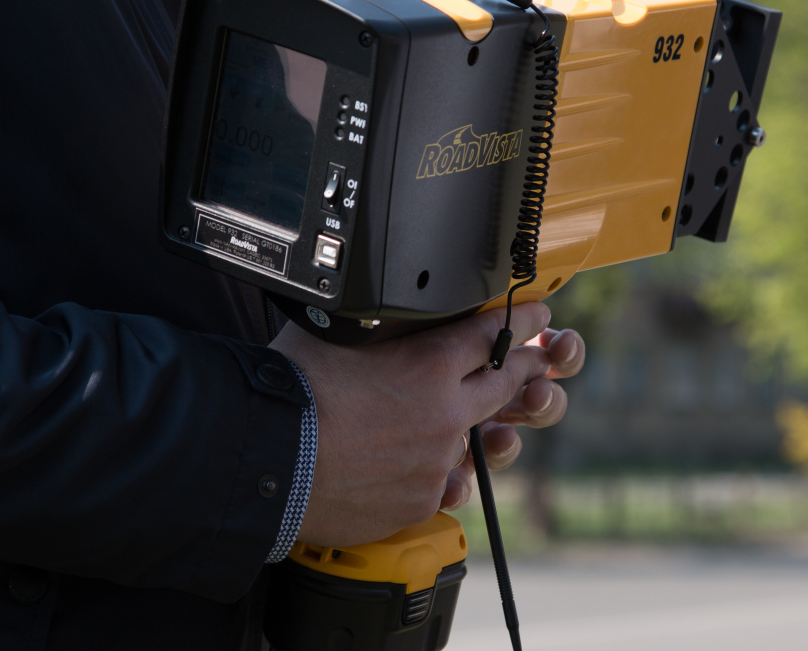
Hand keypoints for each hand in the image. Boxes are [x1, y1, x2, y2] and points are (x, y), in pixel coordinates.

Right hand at [271, 302, 578, 547]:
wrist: (269, 459)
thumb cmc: (292, 390)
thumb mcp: (338, 332)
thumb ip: (375, 324)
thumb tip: (380, 306)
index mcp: (431, 363)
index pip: (493, 334)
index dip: (522, 321)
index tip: (538, 316)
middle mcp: (446, 412)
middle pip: (504, 385)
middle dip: (524, 369)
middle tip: (538, 360)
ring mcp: (437, 460)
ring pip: (474, 439)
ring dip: (477, 426)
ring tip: (475, 420)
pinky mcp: (420, 499)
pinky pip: (443, 482)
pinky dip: (436, 470)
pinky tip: (424, 464)